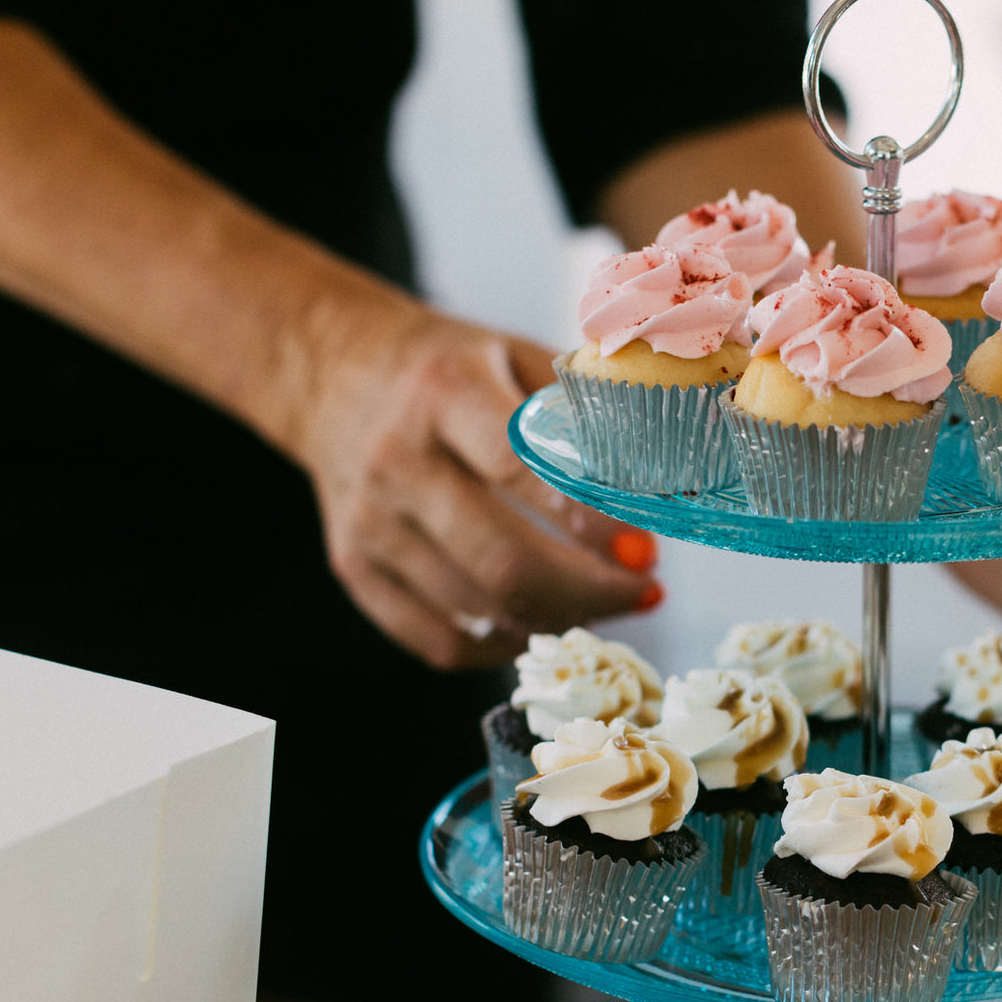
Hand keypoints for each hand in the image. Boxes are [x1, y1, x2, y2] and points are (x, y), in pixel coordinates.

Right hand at [278, 288, 659, 669]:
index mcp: (444, 392)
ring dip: (557, 619)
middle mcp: (398, 461)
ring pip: (479, 611)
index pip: (521, 469)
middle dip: (591, 591)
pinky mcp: (354, 569)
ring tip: (600, 600)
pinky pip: (438, 642)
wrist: (333, 374)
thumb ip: (585, 412)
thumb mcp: (514, 355)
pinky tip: (538, 621)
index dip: (592, 520)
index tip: (645, 548)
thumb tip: (668, 486)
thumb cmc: (447, 369)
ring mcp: (369, 523)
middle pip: (504, 561)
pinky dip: (501, 646)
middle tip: (642, 590)